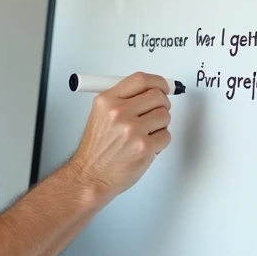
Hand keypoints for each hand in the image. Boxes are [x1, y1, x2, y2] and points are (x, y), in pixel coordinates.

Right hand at [67, 71, 171, 203]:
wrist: (90, 175)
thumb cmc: (96, 149)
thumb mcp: (100, 115)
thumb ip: (123, 99)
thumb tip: (150, 90)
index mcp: (107, 101)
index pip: (140, 79)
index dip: (157, 81)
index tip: (164, 86)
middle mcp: (119, 113)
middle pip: (157, 95)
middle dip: (162, 104)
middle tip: (156, 112)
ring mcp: (132, 130)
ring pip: (165, 116)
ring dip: (160, 124)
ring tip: (146, 133)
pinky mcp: (144, 147)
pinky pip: (166, 135)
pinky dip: (160, 141)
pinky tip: (146, 145)